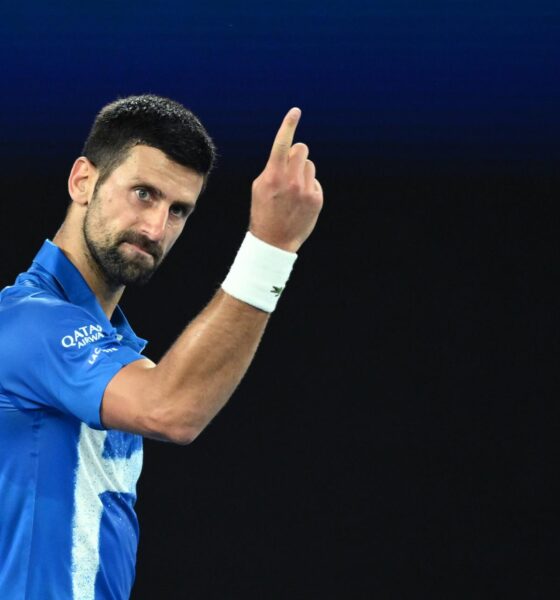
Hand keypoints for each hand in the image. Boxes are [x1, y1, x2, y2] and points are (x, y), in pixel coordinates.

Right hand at [249, 108, 322, 252]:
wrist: (275, 241)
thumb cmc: (263, 211)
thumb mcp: (259, 187)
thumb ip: (272, 167)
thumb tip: (288, 153)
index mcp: (273, 175)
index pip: (283, 143)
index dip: (288, 125)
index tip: (295, 111)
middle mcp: (291, 180)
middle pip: (301, 149)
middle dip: (296, 154)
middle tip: (289, 169)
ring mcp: (306, 190)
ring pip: (309, 165)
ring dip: (302, 172)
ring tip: (292, 190)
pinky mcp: (316, 199)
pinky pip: (314, 181)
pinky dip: (308, 187)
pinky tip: (299, 201)